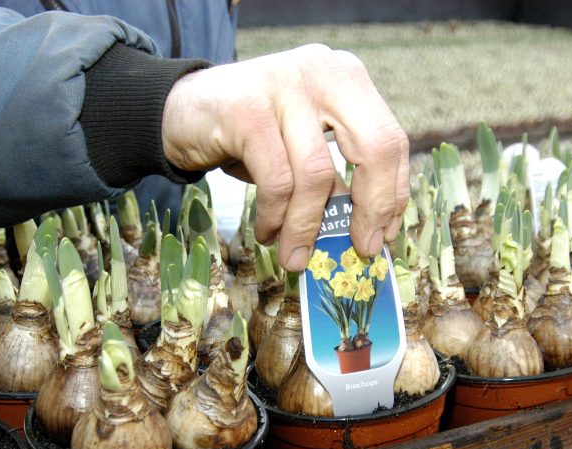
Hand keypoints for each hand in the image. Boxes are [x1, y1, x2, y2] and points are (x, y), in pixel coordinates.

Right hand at [162, 44, 409, 270]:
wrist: (178, 110)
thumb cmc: (250, 136)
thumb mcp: (303, 148)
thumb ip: (337, 175)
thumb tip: (369, 231)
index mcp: (347, 79)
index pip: (392, 140)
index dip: (393, 194)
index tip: (384, 234)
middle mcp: (324, 72)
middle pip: (375, 148)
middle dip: (372, 208)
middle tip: (360, 248)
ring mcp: (285, 84)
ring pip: (317, 174)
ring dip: (306, 226)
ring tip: (293, 254)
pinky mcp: (248, 108)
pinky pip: (277, 181)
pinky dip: (274, 216)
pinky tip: (266, 230)